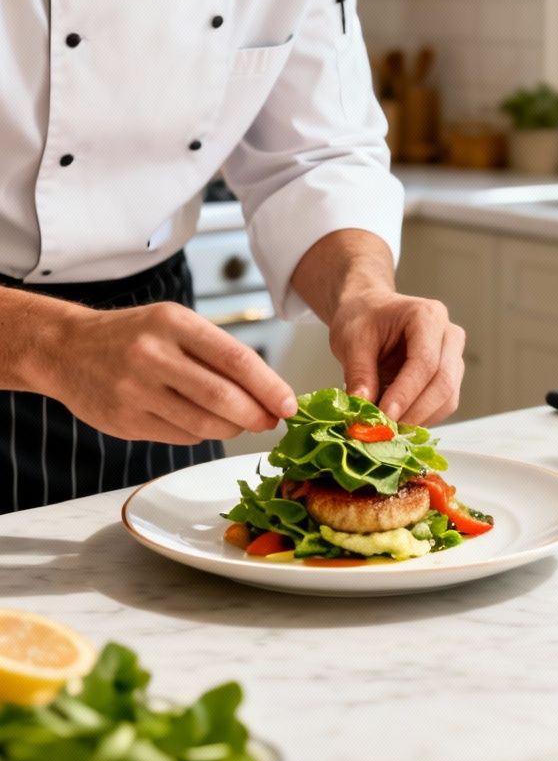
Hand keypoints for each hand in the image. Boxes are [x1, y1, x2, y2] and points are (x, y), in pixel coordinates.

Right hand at [34, 302, 298, 443]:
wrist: (64, 349)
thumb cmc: (135, 336)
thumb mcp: (176, 326)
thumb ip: (218, 354)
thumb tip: (270, 394)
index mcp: (173, 323)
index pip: (236, 359)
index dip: (269, 387)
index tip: (290, 405)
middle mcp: (152, 355)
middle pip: (221, 397)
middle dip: (256, 415)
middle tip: (271, 421)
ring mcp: (134, 390)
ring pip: (203, 424)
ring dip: (232, 429)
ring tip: (241, 423)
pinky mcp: (123, 421)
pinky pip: (179, 437)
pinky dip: (201, 434)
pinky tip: (202, 423)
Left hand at [327, 290, 464, 424]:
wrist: (369, 310)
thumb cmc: (362, 318)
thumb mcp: (351, 341)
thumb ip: (359, 374)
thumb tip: (363, 408)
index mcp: (428, 316)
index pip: (425, 362)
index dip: (405, 393)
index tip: (383, 416)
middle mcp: (450, 335)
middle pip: (443, 383)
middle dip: (415, 411)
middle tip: (385, 430)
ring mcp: (454, 356)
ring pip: (448, 398)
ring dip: (420, 419)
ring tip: (388, 427)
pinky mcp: (450, 375)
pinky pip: (444, 404)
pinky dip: (422, 418)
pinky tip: (397, 421)